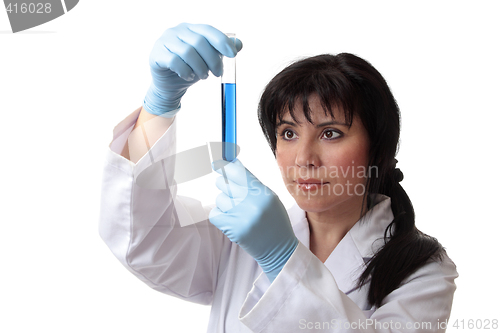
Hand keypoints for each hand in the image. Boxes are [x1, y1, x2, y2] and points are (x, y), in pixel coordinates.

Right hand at [143, 23, 242, 115]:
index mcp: (191, 28)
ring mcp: (165, 41)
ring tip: (203, 76)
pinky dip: (185, 71)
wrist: (169, 86)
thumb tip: (239, 44)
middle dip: (212, 60)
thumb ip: (222, 51)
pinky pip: (174, 61)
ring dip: (200, 67)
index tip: (233, 55)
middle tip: (217, 73)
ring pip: (187, 52)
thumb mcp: (208, 60)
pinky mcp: (157, 54)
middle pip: (199, 42)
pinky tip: (188, 77)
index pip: (208, 30)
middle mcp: (177, 31)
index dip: (222, 41)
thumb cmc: (190, 69)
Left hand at [209, 159, 298, 281]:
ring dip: (225, 203)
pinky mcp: (233, 230)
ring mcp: (242, 217)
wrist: (279, 249)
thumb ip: (251, 182)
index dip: (224, 165)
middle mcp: (252, 202)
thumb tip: (232, 164)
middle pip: (224, 182)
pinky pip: (214, 213)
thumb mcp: (270, 198)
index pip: (237, 171)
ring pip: (219, 198)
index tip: (217, 163)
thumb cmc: (274, 221)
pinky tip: (231, 219)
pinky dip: (220, 215)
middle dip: (225, 185)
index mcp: (264, 192)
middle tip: (234, 194)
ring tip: (238, 211)